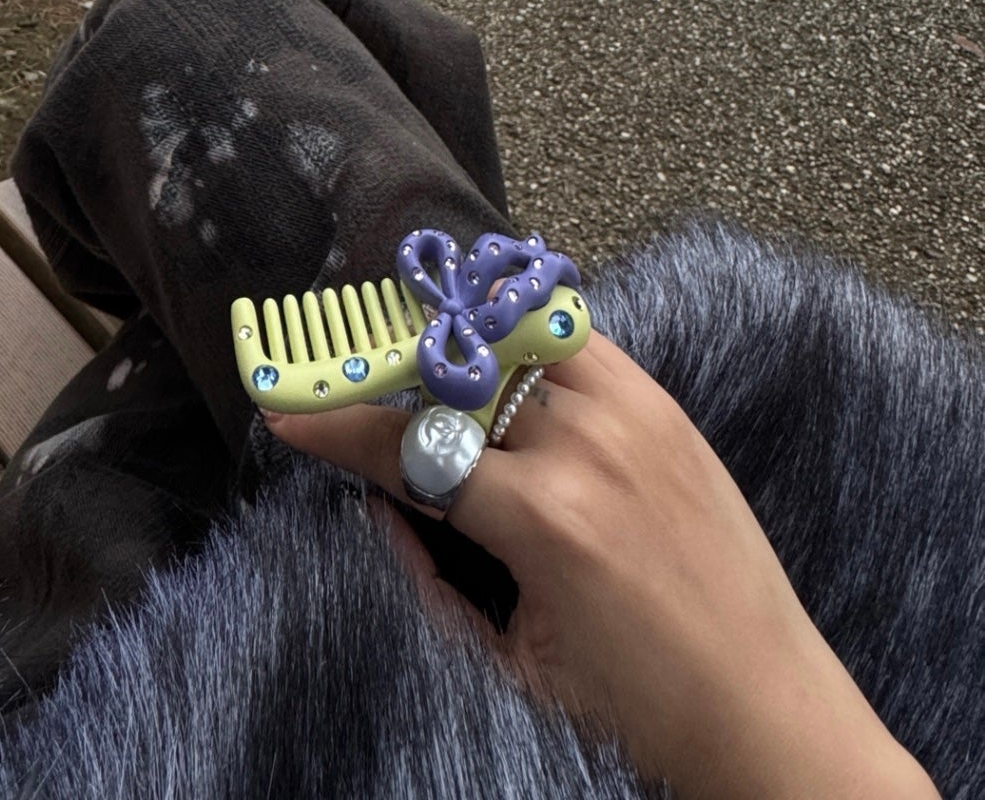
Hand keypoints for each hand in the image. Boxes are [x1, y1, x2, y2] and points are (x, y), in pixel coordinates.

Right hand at [267, 330, 937, 799]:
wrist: (768, 715)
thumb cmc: (642, 711)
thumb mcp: (512, 664)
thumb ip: (430, 577)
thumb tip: (377, 505)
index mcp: (546, 520)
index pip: (410, 444)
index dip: (335, 425)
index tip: (286, 412)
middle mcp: (592, 447)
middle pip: (457, 376)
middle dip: (388, 375)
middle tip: (343, 376)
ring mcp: (638, 416)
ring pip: (516, 340)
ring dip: (458, 347)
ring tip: (416, 360)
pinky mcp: (668, 408)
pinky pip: (578, 342)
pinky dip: (527, 340)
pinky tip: (497, 353)